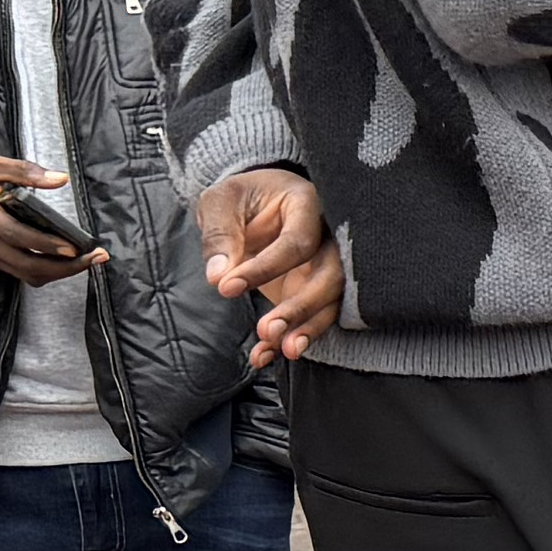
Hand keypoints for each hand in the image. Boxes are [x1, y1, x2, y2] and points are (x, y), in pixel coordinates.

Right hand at [0, 155, 99, 284]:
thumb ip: (24, 171)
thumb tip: (59, 178)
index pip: (18, 237)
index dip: (47, 245)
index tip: (74, 247)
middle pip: (27, 267)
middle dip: (65, 268)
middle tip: (96, 258)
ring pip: (25, 275)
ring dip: (59, 273)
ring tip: (87, 261)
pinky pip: (19, 272)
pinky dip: (44, 271)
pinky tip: (65, 261)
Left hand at [195, 167, 343, 363]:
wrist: (258, 203)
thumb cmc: (241, 196)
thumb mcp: (221, 202)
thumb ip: (219, 234)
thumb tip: (218, 276)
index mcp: (308, 205)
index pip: (298, 242)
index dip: (266, 268)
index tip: (227, 288)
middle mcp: (329, 236)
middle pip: (332, 276)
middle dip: (301, 307)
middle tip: (267, 330)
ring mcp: (328, 263)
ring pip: (333, 300)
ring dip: (308, 328)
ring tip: (283, 350)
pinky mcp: (317, 286)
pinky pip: (317, 315)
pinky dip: (295, 336)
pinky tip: (266, 354)